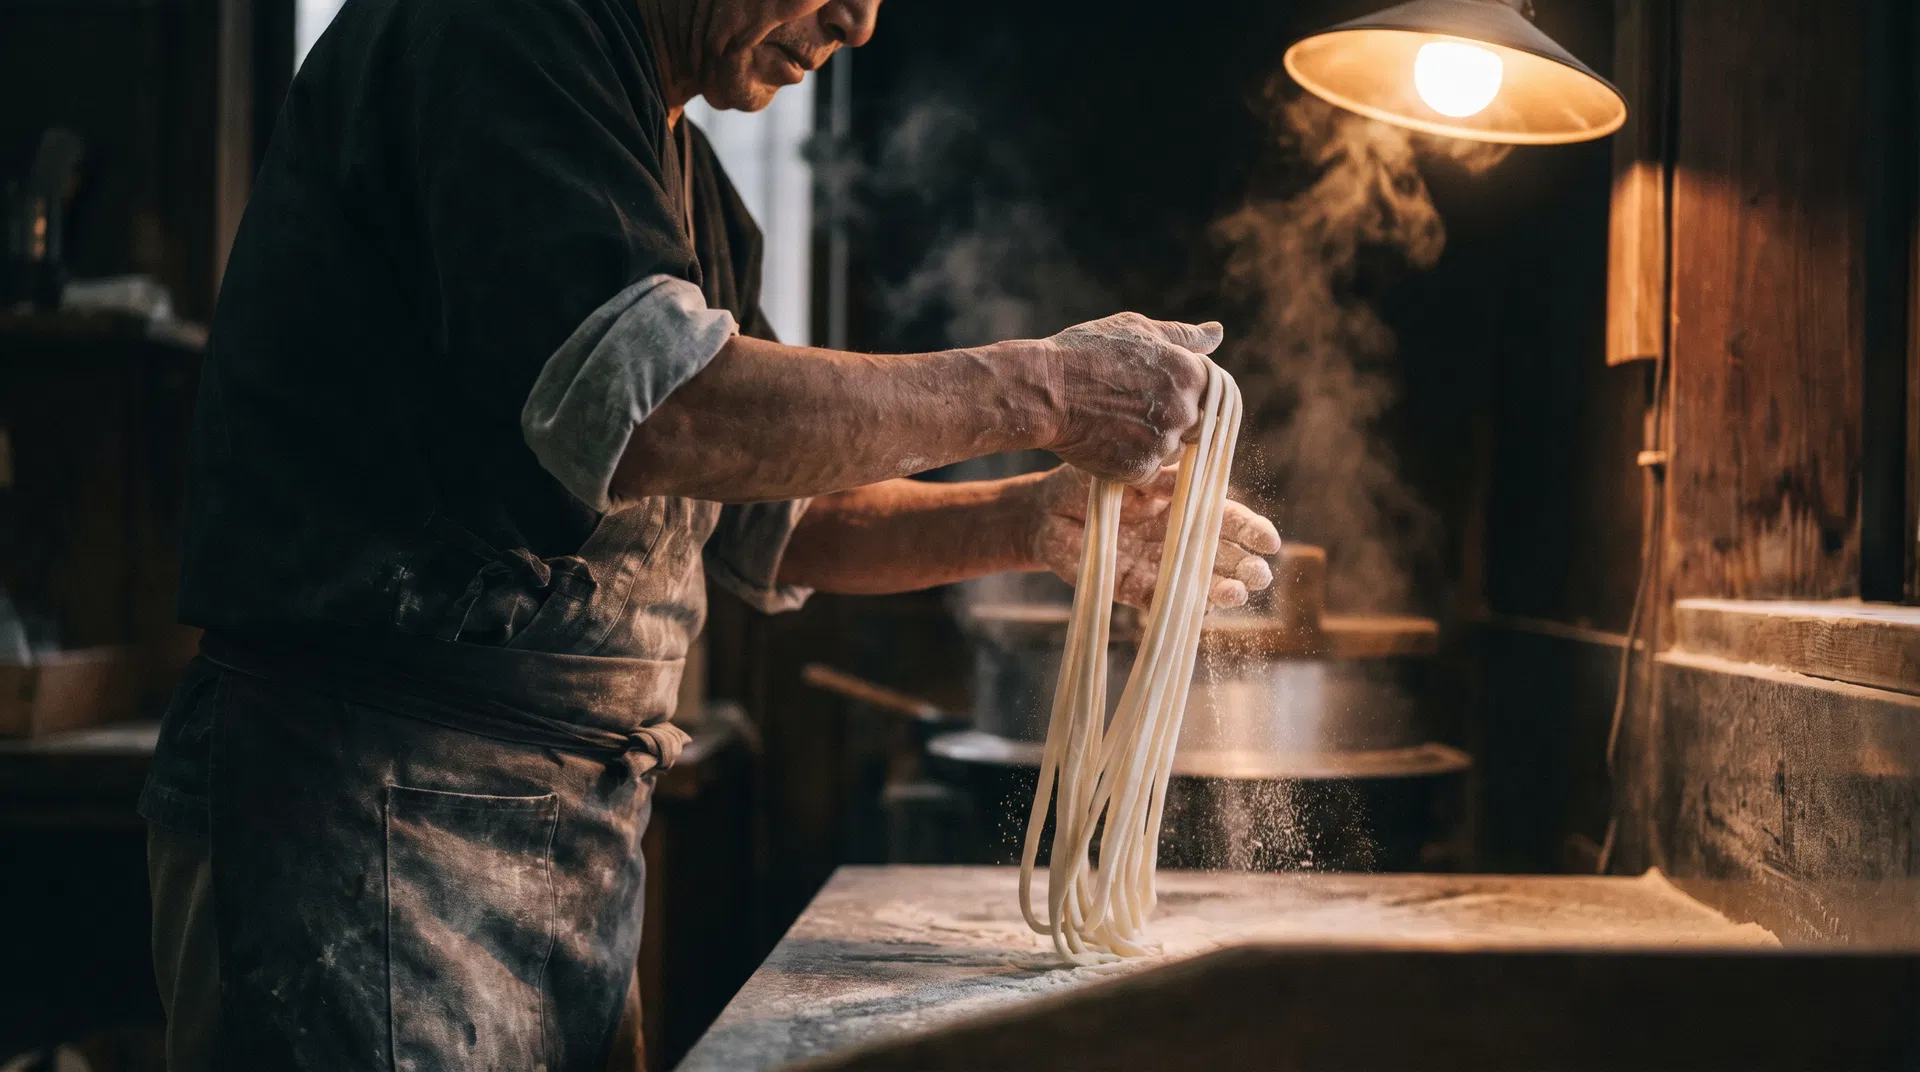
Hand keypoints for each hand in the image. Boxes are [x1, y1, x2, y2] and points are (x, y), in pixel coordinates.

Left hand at [1023, 465, 1281, 609]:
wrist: (1044, 510)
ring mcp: (1155, 563)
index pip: (1222, 516)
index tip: (1270, 542)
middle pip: (1217, 553)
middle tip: (1262, 575)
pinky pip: (1157, 598)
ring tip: (1239, 594)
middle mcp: (1174, 537)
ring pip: (1194, 580)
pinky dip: (1178, 605)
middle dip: (1243, 565)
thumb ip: (1159, 471)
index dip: (1248, 530)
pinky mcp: (1130, 586)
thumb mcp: (1127, 469)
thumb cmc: (1087, 480)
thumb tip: (1198, 454)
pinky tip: (1204, 611)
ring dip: (1219, 589)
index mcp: (1180, 502)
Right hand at [1035, 312, 1221, 485]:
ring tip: (1115, 422)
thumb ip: (1183, 336)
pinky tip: (1107, 440)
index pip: (1210, 395)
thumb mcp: (1137, 329)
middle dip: (1171, 419)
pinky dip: (1131, 461)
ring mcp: (1163, 444)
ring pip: (1173, 451)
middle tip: (1131, 406)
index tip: (1154, 389)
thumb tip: (1217, 334)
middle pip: (1195, 426)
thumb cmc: (1087, 352)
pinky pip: (1148, 472)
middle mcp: (1185, 411)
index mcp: (1191, 374)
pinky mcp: (1140, 470)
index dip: (1183, 393)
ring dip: (1153, 443)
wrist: (1044, 391)